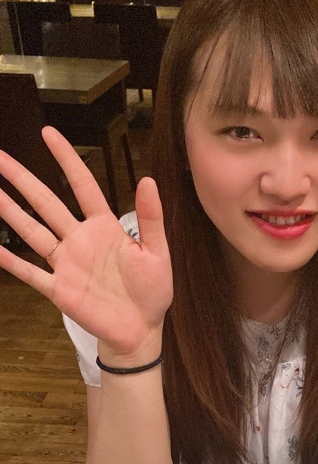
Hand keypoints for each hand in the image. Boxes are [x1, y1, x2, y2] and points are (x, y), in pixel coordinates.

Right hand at [0, 127, 172, 360]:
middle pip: (47, 202)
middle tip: (0, 157)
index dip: (66, 159)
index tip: (49, 133)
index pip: (82, 185)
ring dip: (10, 213)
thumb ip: (151, 218)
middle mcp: (80, 240)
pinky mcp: (60, 290)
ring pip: (33, 232)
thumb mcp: (157, 252)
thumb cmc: (152, 291)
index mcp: (105, 227)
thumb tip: (148, 180)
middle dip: (23, 179)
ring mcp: (67, 264)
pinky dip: (12, 262)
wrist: (141, 330)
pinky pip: (32, 273)